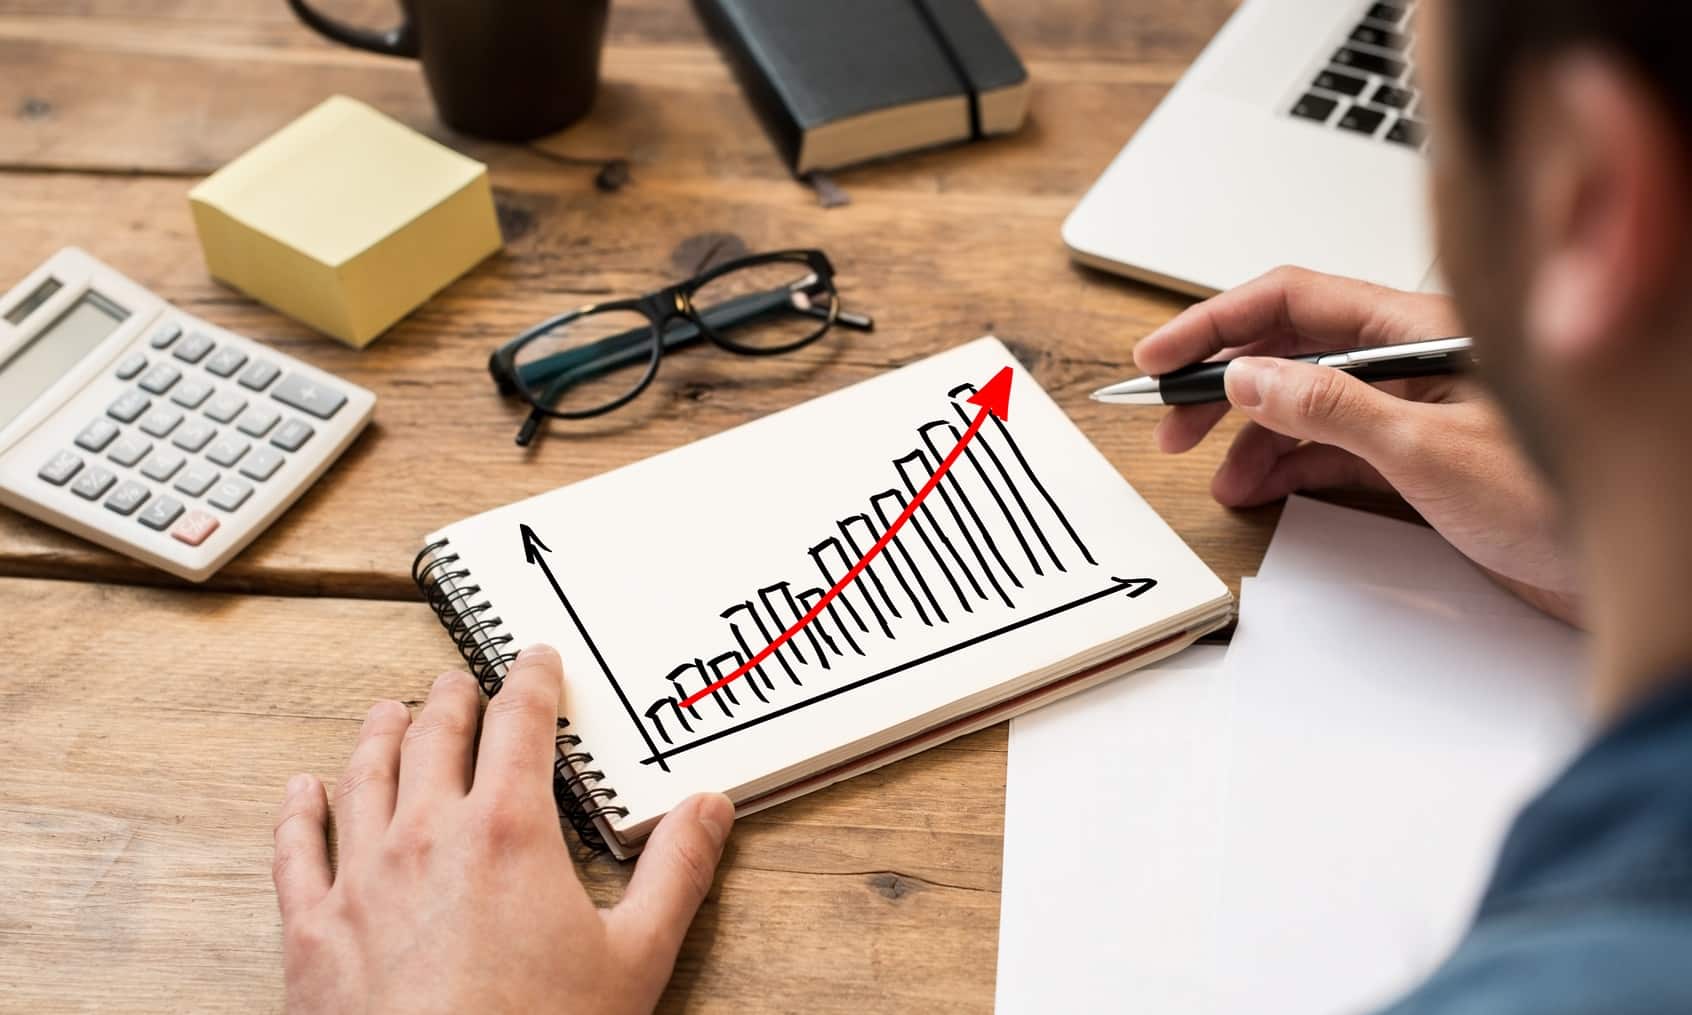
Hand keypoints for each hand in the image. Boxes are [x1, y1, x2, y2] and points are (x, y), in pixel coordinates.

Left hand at [272, 645, 734, 1014]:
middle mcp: (426, 836)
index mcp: (508, 831)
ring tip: (390, 712)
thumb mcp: (635, 958)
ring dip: (380, 734)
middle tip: (462, 681)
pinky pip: (296, 850)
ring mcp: (360, 879)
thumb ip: (675, 873)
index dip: (531, 681)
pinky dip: (298, 811)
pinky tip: (300, 792)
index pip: (521, 724)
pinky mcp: (311, 930)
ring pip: (363, 776)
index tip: (535, 661)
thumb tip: (709, 810)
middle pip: (437, 736)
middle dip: (453, 698)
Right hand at [1134, 266, 1579, 622]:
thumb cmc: (1563, 497)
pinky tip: (1265, 488)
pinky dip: (1290, 468)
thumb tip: (1253, 378)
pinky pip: (1333, 450)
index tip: (1161, 358)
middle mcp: (1411, 362)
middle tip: (1171, 423)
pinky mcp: (1419, 461)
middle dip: (1223, 385)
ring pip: (1306, 406)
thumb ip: (1333, 408)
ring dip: (1253, 437)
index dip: (1217, 323)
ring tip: (1220, 475)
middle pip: (1291, 350)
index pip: (1294, 302)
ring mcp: (1413, 411)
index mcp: (1418, 331)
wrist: (1627, 566)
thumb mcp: (1429, 448)